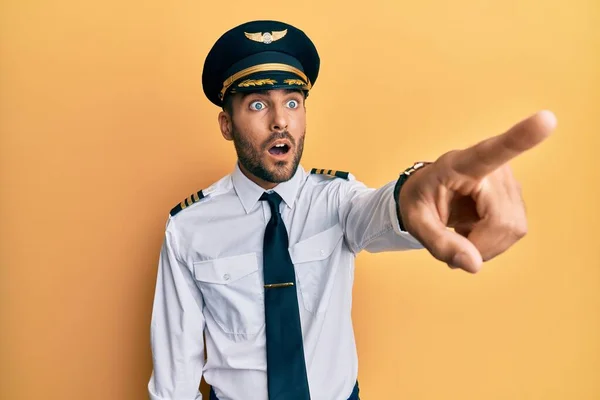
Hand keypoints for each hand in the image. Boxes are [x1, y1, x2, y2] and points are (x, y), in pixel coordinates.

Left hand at [398, 110, 556, 272]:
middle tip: (452, 247)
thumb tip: (474, 265)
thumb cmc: (418, 201)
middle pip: (502, 220)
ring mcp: (507, 182)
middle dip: (479, 244)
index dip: (521, 138)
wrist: (425, 196)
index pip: (492, 151)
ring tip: (460, 236)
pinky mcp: (515, 197)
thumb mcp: (416, 222)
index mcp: (460, 164)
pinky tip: (474, 233)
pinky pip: (514, 231)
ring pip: (512, 229)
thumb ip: (439, 243)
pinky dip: (492, 243)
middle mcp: (492, 168)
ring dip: (485, 245)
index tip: (546, 120)